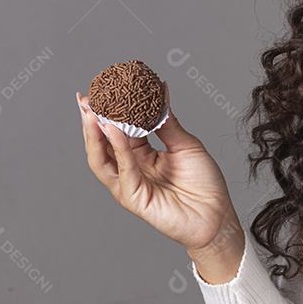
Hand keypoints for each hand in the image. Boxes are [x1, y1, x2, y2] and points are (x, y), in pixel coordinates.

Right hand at [78, 82, 242, 258]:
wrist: (217, 213)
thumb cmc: (203, 182)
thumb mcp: (186, 144)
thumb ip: (167, 121)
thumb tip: (160, 89)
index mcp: (142, 156)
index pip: (119, 131)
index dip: (109, 113)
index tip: (101, 91)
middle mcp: (131, 170)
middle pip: (103, 145)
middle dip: (91, 122)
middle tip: (85, 99)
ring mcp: (129, 185)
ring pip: (102, 159)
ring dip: (95, 135)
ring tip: (92, 113)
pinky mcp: (134, 199)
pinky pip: (123, 171)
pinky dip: (118, 149)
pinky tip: (114, 130)